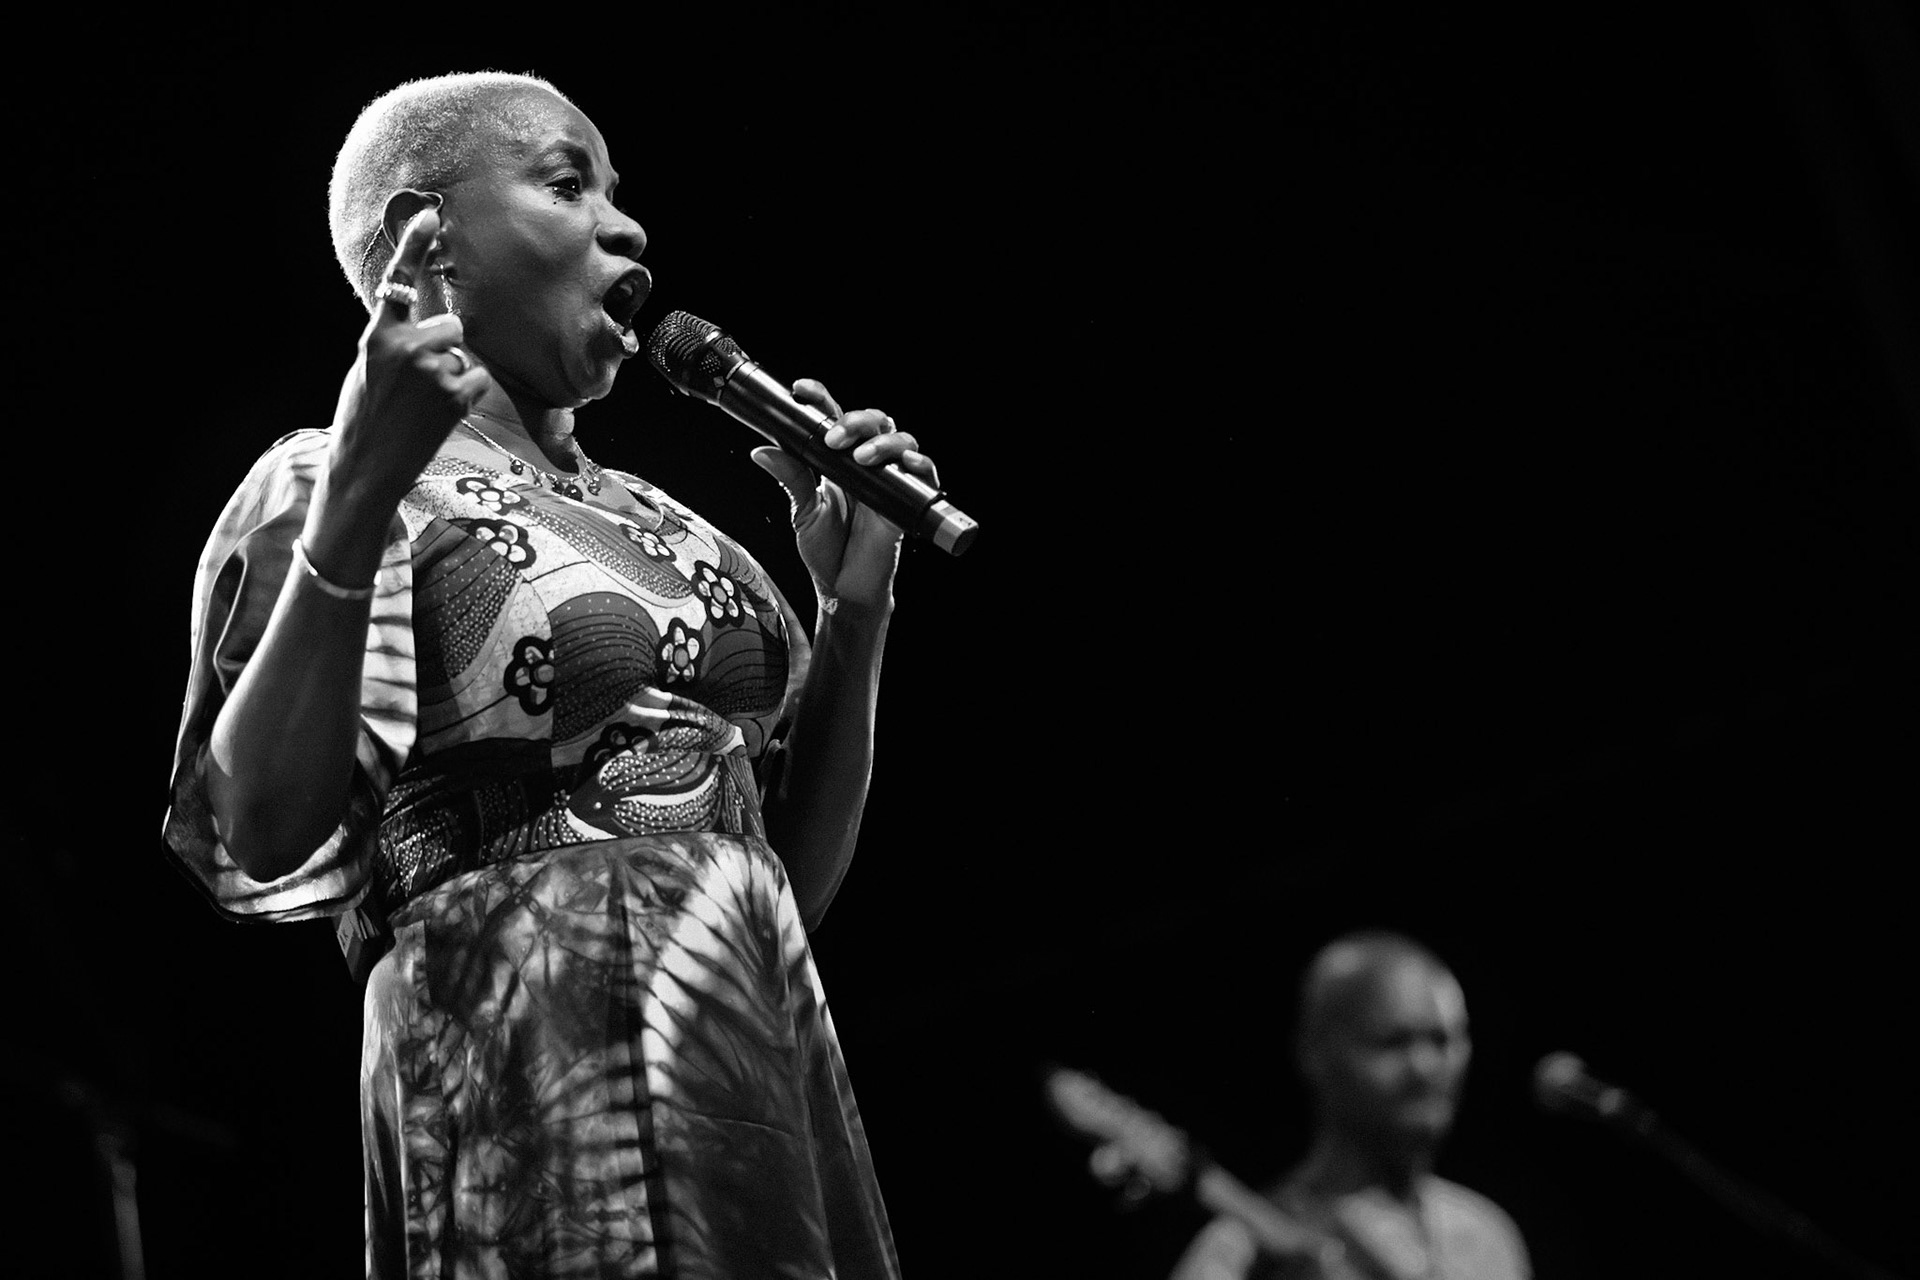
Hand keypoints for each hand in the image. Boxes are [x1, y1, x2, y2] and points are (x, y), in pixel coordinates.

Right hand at [326, 207, 488, 510]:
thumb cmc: (364, 418)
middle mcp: (406, 347)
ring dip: (452, 373)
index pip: (400, 282)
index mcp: (377, 337)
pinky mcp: (455, 396)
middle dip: (445, 346)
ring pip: (461, 355)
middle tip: (420, 380)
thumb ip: (393, 340)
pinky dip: (465, 394)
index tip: (431, 216)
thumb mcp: (368, 368)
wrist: (366, 468)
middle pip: (451, 325)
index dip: (415, 247)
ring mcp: (433, 371)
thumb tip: (426, 324)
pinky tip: (439, 414)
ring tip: (424, 402)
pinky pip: (475, 379)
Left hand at [750, 378, 935, 609]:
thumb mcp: (803, 511)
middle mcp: (866, 464)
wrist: (844, 589)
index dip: (821, 398)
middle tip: (834, 438)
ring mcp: (889, 481)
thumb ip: (790, 478)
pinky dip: (918, 465)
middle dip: (855, 421)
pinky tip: (905, 465)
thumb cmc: (826, 550)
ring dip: (883, 442)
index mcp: (838, 460)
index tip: (801, 390)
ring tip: (861, 457)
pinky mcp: (907, 502)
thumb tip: (761, 450)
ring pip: (901, 440)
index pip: (834, 417)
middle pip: (873, 421)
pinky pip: (923, 475)